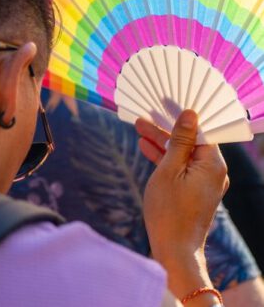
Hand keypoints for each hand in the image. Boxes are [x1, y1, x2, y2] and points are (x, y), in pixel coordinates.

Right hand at [135, 110, 228, 303]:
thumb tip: (189, 115)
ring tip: (139, 130)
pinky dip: (166, 161)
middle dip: (164, 131)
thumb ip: (179, 141)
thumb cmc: (169, 211)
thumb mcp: (169, 170)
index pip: (197, 131)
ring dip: (162, 144)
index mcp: (212, 164)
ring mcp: (205, 183)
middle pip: (188, 142)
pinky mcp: (195, 191)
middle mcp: (214, 172)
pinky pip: (181, 169)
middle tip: (141, 119)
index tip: (162, 104)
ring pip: (183, 155)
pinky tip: (147, 149)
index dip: (178, 117)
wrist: (174, 250)